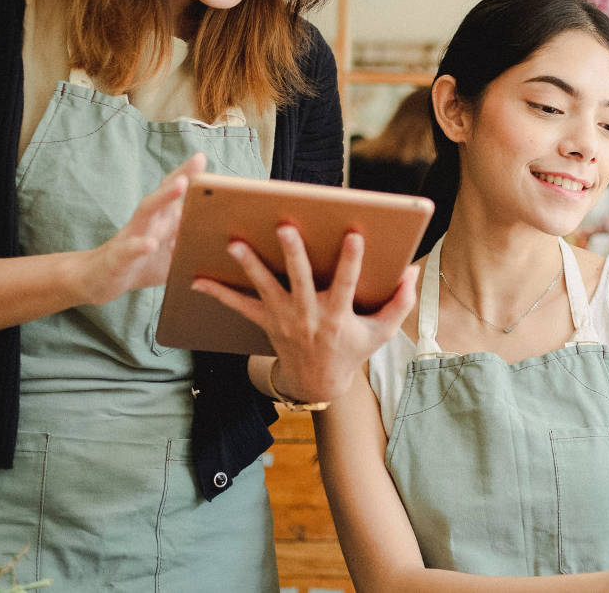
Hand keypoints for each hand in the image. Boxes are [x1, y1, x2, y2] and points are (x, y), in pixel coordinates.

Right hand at [77, 152, 206, 305]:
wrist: (99, 281)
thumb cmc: (141, 264)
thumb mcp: (171, 253)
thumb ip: (192, 242)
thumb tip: (223, 240)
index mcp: (160, 219)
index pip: (174, 192)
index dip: (189, 175)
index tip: (203, 158)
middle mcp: (146, 222)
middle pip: (162, 192)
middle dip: (181, 175)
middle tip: (198, 161)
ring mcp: (130, 237)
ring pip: (146, 211)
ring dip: (163, 197)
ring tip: (181, 185)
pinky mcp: (118, 258)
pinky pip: (128, 250)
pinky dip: (139, 245)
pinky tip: (151, 244)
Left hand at [192, 224, 417, 402]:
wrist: (317, 381)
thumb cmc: (351, 348)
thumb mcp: (381, 333)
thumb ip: (399, 303)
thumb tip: (413, 271)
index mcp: (337, 317)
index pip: (347, 285)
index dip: (351, 261)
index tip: (353, 235)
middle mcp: (307, 316)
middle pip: (299, 281)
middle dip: (293, 254)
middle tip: (285, 227)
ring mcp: (283, 319)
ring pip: (264, 288)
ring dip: (250, 265)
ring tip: (235, 243)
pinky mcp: (265, 321)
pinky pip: (238, 306)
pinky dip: (217, 293)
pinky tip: (196, 279)